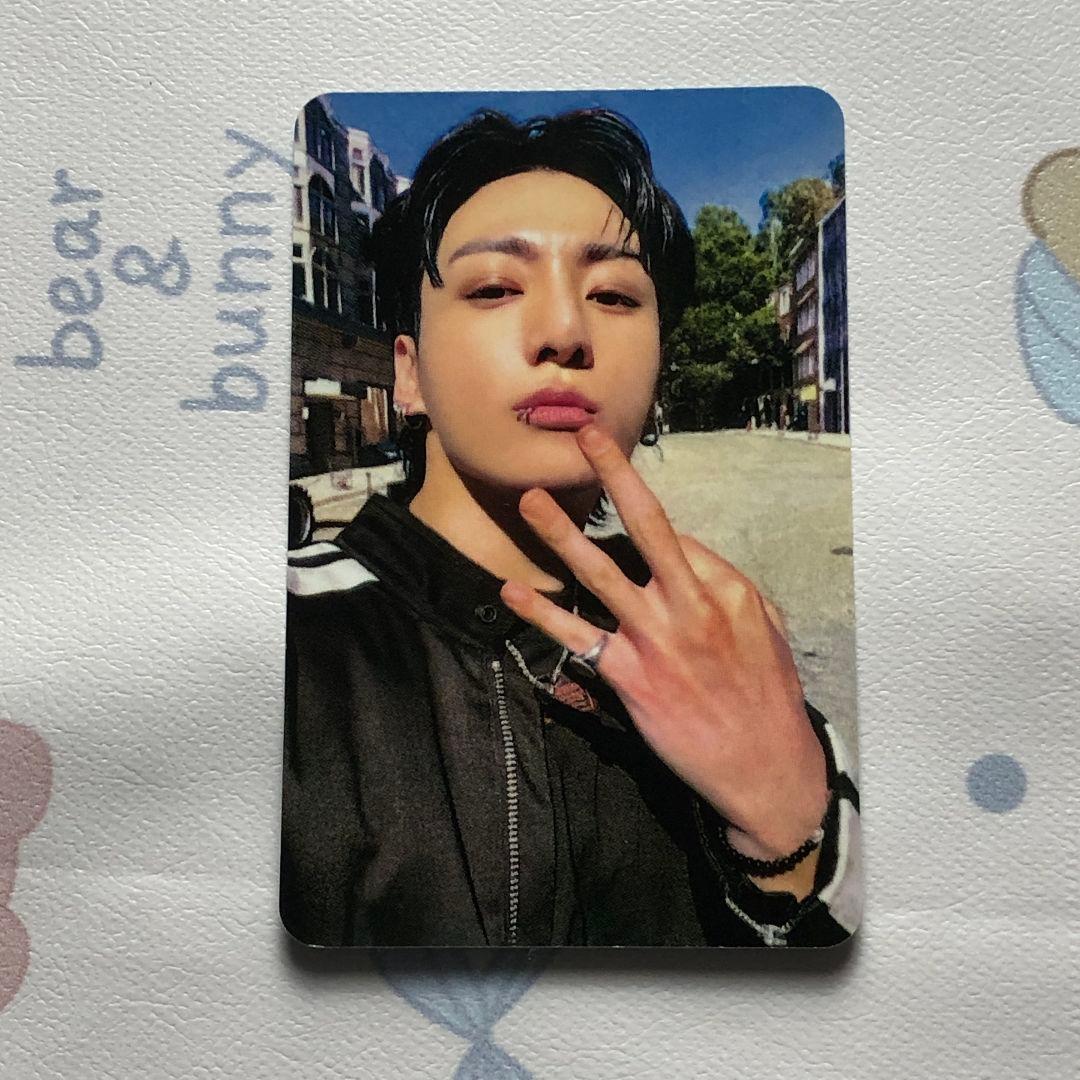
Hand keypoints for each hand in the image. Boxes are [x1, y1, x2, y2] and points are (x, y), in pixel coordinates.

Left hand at [500, 422, 828, 863]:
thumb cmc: (769, 699)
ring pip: (602, 574)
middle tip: (585, 438)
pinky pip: (578, 637)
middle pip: (648, 527)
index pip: (676, 538)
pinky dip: (542, 614)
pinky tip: (512, 594)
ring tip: (530, 500)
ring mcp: (657, 640)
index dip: (645, 528)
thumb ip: (728, 590)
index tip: (625, 521)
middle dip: (616, 477)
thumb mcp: (769, 632)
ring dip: (562, 534)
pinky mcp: (630, 678)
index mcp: (728, 589)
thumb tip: (690, 563)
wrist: (766, 770)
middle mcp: (692, 605)